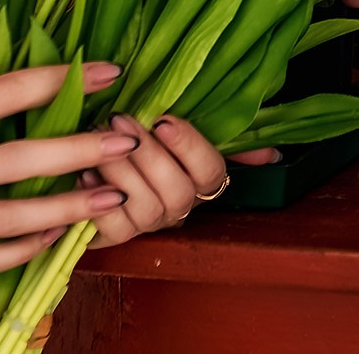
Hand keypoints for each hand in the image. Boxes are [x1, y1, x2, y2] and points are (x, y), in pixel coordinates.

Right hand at [0, 18, 142, 280]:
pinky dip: (22, 251)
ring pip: (4, 219)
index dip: (58, 81)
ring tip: (113, 197)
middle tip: (128, 141)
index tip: (108, 73)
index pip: (0, 94)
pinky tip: (58, 234)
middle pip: (13, 161)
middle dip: (77, 151)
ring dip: (65, 209)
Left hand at [80, 116, 280, 246]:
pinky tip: (85, 172)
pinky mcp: (114, 238)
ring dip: (121, 173)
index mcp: (200, 183)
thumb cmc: (148, 146)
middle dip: (148, 156)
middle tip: (120, 119)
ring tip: (98, 140)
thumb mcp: (182, 134)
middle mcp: (178, 209)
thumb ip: (228, 139)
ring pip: (145, 211)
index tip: (164, 120)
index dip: (190, 148)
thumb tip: (274, 154)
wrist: (100, 176)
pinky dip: (97, 201)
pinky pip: (112, 230)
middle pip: (177, 194)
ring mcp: (147, 226)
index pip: (211, 172)